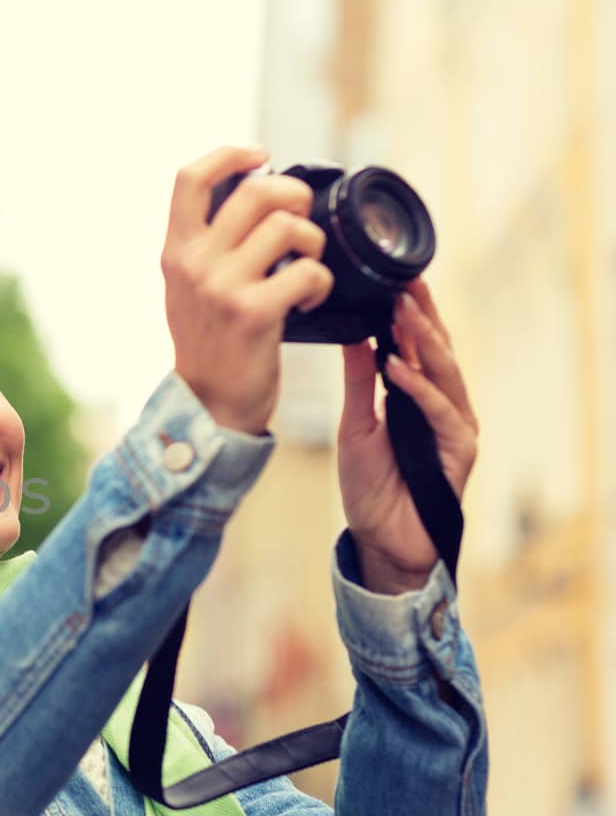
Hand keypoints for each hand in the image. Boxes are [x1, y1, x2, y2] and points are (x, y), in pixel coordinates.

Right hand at [161, 146, 334, 432]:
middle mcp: (194, 264)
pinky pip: (307, 270)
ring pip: (288, 226)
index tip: (261, 157)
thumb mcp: (188, 288)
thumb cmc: (210, 344)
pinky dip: (321, 281)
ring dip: (314, 241)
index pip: (189, 178)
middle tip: (302, 218)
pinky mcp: (254, 313)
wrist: (209, 405)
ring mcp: (222, 287)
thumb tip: (251, 189)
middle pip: (255, 191)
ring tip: (310, 263)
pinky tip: (313, 297)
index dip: (230, 154)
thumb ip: (206, 245)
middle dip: (294, 195)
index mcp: (176, 251)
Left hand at [338, 280, 478, 593]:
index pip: (418, 345)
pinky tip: (398, 369)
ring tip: (401, 313)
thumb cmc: (369, 484)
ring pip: (445, 373)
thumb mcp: (355, 423)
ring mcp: (455, 425)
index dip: (409, 313)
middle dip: (421, 315)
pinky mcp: (460, 450)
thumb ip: (359, 381)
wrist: (379, 536)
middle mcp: (442, 404)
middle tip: (405, 281)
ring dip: (423, 342)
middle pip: (437, 350)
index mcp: (417, 395)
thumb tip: (355, 335)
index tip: (396, 279)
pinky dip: (418, 388)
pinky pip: (441, 411)